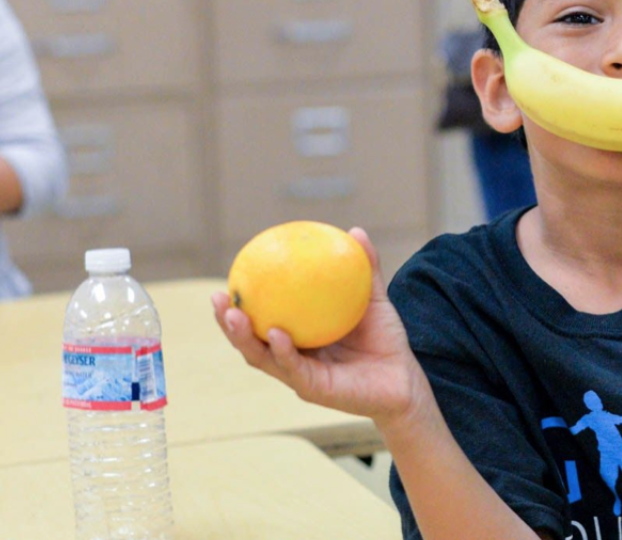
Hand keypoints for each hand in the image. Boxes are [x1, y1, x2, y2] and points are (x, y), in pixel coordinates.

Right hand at [212, 227, 428, 427]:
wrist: (405, 379)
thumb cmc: (386, 340)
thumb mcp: (374, 299)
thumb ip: (365, 270)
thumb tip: (355, 231)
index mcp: (298, 337)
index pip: (261, 320)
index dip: (241, 303)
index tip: (228, 279)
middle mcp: (292, 357)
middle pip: (249, 341)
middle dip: (227, 322)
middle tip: (216, 298)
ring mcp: (300, 375)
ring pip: (261, 358)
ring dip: (243, 338)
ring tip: (232, 315)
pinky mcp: (314, 389)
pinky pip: (294, 369)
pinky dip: (282, 352)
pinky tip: (277, 334)